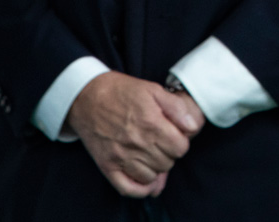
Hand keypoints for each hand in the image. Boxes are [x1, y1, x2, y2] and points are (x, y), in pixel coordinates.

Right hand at [66, 72, 202, 198]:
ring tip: (151, 154)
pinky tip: (145, 178)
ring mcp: (121, 157)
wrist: (86, 97)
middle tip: (162, 142)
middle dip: (169, 153)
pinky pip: (129, 188)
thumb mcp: (153, 89)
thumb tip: (192, 126)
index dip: (181, 141)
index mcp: (151, 123)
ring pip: (151, 176)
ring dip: (156, 167)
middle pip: (167, 162)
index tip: (175, 135)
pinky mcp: (107, 166)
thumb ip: (176, 107)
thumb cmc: (121, 91)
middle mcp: (137, 143)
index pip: (180, 148)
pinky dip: (140, 187)